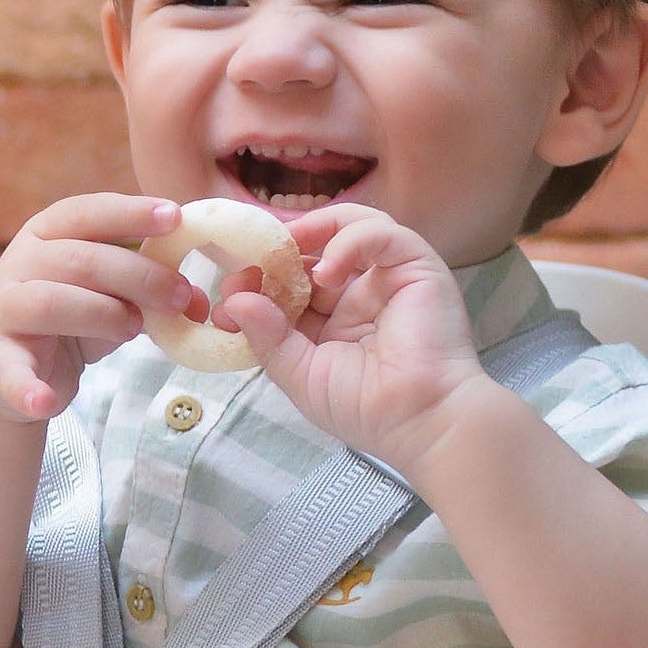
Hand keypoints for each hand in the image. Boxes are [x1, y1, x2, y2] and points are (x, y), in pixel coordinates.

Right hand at [0, 194, 203, 424]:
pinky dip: (28, 388)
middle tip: (178, 296)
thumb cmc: (71, 317)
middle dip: (139, 275)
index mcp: (45, 234)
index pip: (87, 212)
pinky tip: (46, 401)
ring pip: (51, 302)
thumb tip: (198, 302)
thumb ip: (150, 290)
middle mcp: (17, 264)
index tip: (175, 218)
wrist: (12, 367)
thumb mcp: (113, 294)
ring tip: (133, 330)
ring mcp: (2, 310)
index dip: (130, 213)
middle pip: (81, 259)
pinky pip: (12, 372)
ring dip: (103, 315)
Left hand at [232, 204, 486, 472]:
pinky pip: (382, 233)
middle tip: (245, 271)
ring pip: (351, 227)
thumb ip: (268, 336)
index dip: (257, 282)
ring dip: (311, 231)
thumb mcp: (300, 373)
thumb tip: (234, 301)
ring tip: (282, 252)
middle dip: (273, 256)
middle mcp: (358, 292)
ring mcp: (387, 277)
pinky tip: (324, 271)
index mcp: (330, 317)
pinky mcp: (417, 267)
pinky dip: (348, 240)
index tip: (227, 298)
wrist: (420, 421)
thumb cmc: (363, 407)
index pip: (289, 281)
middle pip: (314, 249)